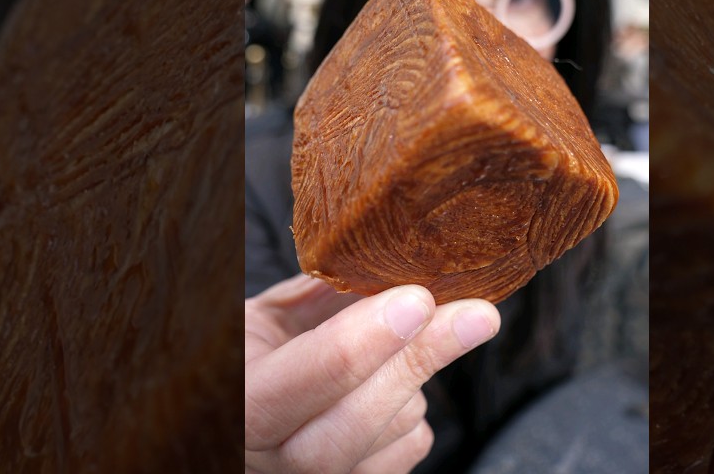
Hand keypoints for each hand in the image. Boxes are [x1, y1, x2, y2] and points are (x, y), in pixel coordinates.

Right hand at [245, 274, 500, 473]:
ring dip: (414, 375)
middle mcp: (269, 455)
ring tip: (392, 343)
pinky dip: (415, 406)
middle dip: (422, 357)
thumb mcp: (264, 314)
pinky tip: (392, 385)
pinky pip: (411, 445)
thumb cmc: (247, 354)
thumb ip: (319, 294)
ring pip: (394, 427)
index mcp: (239, 397)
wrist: (235, 411)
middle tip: (478, 314)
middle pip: (360, 415)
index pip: (311, 374)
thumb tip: (391, 259)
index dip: (368, 337)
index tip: (418, 299)